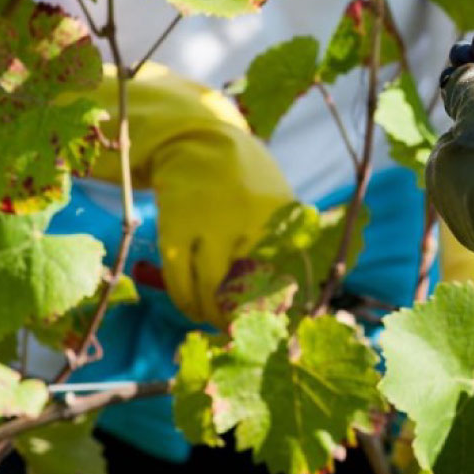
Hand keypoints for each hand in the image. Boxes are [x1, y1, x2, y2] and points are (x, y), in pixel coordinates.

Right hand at [89, 63, 294, 325]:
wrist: (202, 141)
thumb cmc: (248, 180)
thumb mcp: (279, 201)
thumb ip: (288, 242)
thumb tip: (297, 296)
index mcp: (280, 218)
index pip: (285, 276)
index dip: (278, 309)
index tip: (275, 327)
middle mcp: (248, 222)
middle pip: (247, 290)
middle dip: (241, 320)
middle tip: (240, 332)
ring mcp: (209, 225)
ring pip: (209, 291)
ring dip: (210, 316)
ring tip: (214, 321)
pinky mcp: (176, 228)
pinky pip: (179, 279)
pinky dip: (184, 301)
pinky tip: (190, 308)